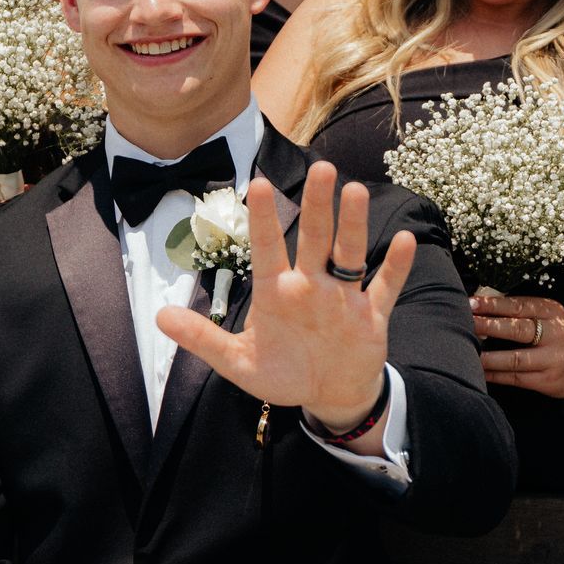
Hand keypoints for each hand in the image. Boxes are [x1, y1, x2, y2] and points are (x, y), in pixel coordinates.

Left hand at [155, 161, 414, 432]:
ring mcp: (343, 298)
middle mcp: (311, 286)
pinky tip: (404, 240)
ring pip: (349, 253)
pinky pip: (384, 287)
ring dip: (353, 224)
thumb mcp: (237, 363)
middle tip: (321, 168)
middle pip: (315, 238)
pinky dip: (395, 267)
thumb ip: (203, 339)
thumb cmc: (281, 373)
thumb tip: (160, 317)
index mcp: (277, 293)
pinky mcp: (371, 316)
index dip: (264, 219)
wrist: (327, 395)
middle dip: (317, 206)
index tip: (258, 184)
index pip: (268, 248)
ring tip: (355, 191)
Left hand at [473, 294, 563, 397]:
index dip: (493, 304)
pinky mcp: (548, 381)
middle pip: (518, 330)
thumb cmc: (556, 335)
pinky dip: (495, 375)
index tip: (470, 302)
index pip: (519, 306)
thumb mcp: (546, 316)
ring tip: (467, 351)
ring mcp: (552, 360)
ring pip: (515, 359)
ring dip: (488, 357)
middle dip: (488, 326)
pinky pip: (516, 378)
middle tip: (465, 323)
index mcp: (551, 312)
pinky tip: (479, 371)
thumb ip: (519, 310)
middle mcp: (554, 334)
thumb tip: (480, 306)